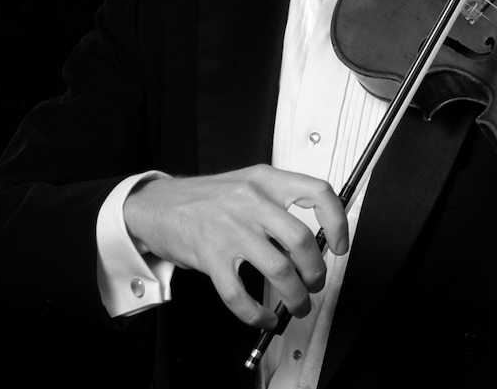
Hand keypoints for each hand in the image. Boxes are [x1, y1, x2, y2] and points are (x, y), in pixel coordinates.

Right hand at [123, 164, 347, 328]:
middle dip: (316, 270)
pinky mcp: (210, 256)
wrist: (157, 205)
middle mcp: (252, 201)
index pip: (318, 192)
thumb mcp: (248, 185)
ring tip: (298, 304)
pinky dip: (256, 313)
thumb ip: (279, 204)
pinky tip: (263, 317)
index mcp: (267, 180)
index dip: (337, 221)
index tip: (339, 244)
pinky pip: (239, 294)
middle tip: (316, 282)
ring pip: (278, 270)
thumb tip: (314, 239)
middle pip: (301, 240)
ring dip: (295, 296)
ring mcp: (230, 229)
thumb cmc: (206, 198)